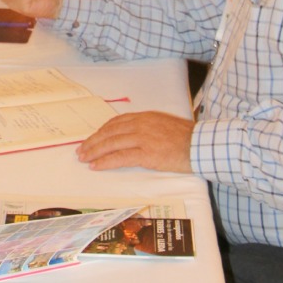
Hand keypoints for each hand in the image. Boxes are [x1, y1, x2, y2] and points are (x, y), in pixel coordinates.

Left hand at [75, 111, 193, 173]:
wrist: (200, 145)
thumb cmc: (186, 138)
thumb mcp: (164, 125)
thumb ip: (148, 128)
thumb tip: (135, 136)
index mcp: (145, 117)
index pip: (116, 122)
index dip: (102, 131)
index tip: (93, 138)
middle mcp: (141, 124)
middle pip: (110, 132)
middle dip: (93, 141)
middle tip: (81, 150)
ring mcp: (142, 138)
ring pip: (111, 144)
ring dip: (94, 151)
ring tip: (84, 158)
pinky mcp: (146, 153)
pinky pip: (120, 157)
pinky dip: (105, 161)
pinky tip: (96, 166)